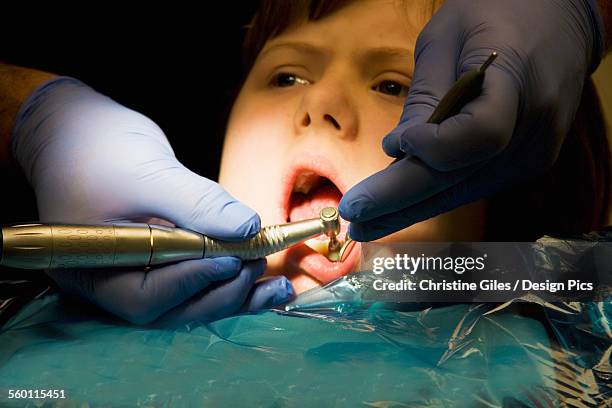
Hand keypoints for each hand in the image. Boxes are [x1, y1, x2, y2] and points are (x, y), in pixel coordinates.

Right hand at [12, 78, 293, 324]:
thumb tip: (248, 229)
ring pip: (187, 300)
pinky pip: (192, 279)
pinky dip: (228, 281)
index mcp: (92, 267)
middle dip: (219, 293)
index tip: (234, 260)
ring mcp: (134, 273)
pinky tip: (264, 282)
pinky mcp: (156, 261)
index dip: (193, 283)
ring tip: (277, 288)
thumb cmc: (98, 147)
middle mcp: (111, 281)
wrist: (74, 130)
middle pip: (170, 309)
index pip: (144, 297)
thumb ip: (197, 204)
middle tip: (257, 265)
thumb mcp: (149, 172)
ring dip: (233, 295)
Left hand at [339, 0, 603, 240]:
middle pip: (459, 178)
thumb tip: (397, 151)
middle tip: (355, 218)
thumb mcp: (450, 37)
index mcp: (518, 82)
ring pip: (461, 192)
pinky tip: (397, 203)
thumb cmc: (498, 17)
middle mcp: (532, 130)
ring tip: (364, 221)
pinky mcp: (524, 164)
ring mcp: (533, 153)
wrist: (559, 23)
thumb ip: (427, 96)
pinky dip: (433, 194)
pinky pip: (471, 185)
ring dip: (409, 208)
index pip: (480, 135)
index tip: (394, 144)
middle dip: (399, 201)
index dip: (435, 147)